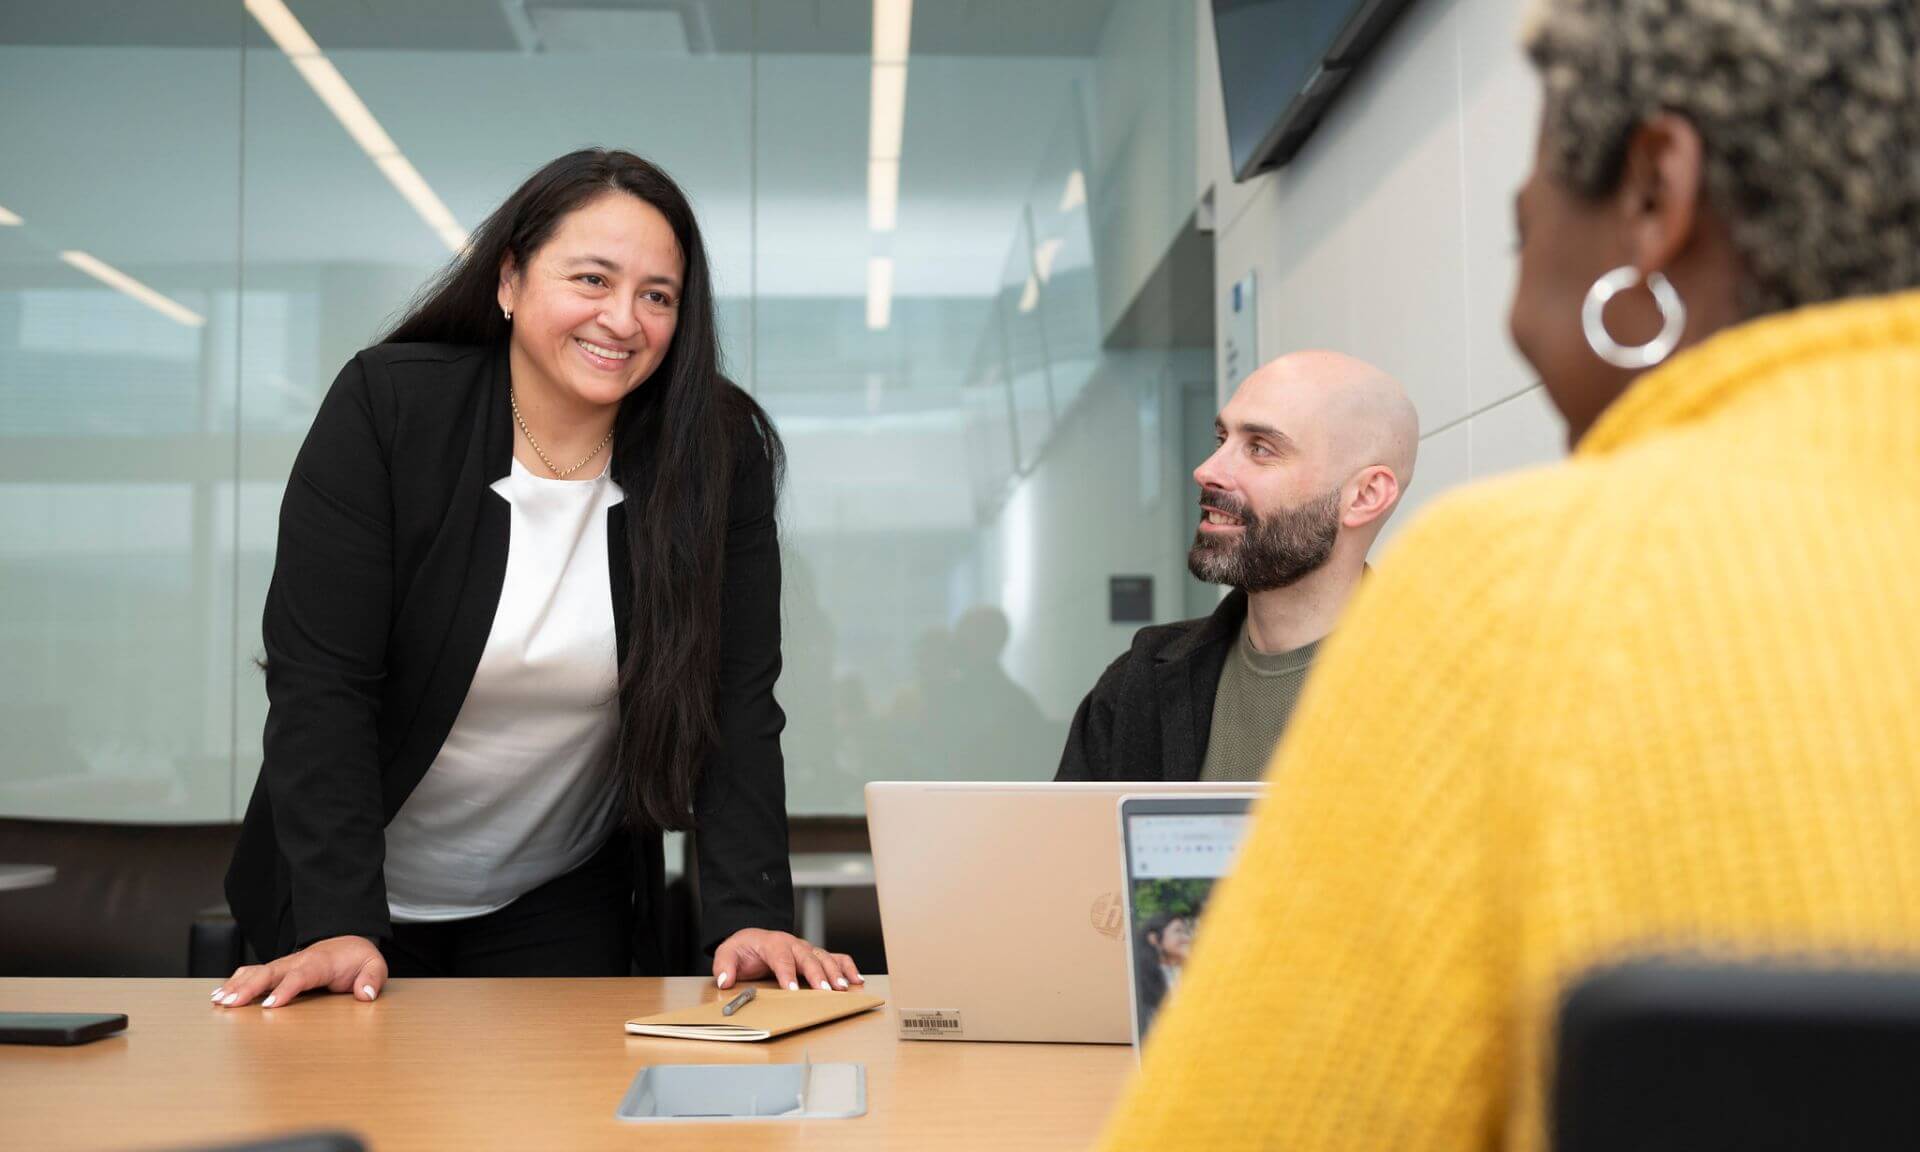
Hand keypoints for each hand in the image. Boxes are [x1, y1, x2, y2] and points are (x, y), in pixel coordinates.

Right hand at [211, 935, 386, 1008]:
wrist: (348, 944)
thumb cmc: (358, 959)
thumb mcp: (375, 966)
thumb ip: (372, 979)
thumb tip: (365, 994)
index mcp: (320, 962)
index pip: (301, 976)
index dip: (286, 989)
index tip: (271, 1006)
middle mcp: (297, 961)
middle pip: (270, 973)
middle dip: (249, 988)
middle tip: (229, 1004)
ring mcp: (284, 965)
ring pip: (257, 972)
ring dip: (236, 986)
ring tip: (217, 1001)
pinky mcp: (277, 971)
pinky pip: (253, 974)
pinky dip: (235, 982)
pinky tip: (218, 995)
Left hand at [713, 928, 864, 992]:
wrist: (753, 939)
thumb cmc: (743, 949)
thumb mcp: (727, 953)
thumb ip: (724, 965)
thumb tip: (725, 980)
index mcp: (772, 943)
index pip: (780, 957)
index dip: (787, 972)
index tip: (792, 988)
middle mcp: (793, 944)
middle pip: (807, 957)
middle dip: (817, 974)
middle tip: (825, 991)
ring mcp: (806, 949)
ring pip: (824, 957)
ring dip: (835, 972)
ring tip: (844, 988)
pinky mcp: (814, 955)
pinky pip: (835, 957)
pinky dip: (847, 966)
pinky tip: (856, 979)